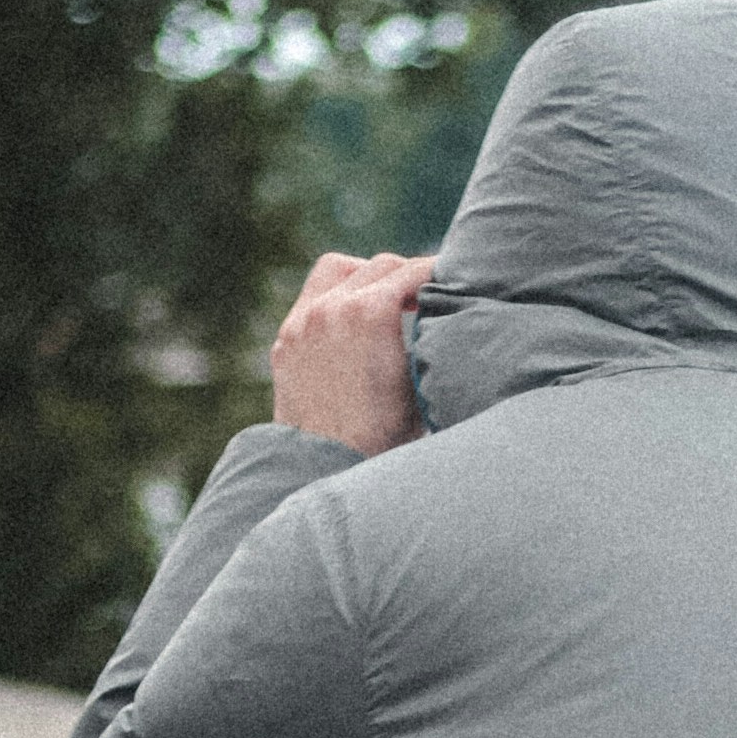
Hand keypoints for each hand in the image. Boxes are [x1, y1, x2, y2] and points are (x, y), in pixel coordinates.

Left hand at [271, 248, 432, 455]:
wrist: (325, 472)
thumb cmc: (384, 438)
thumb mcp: (420, 384)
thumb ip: (428, 338)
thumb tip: (443, 312)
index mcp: (370, 313)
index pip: (412, 271)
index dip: (437, 272)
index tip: (451, 278)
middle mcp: (332, 307)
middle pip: (379, 265)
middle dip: (405, 275)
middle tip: (423, 294)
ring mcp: (303, 321)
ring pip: (338, 270)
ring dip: (365, 277)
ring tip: (382, 300)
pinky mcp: (286, 340)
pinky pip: (312, 298)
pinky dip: (335, 299)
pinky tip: (350, 323)